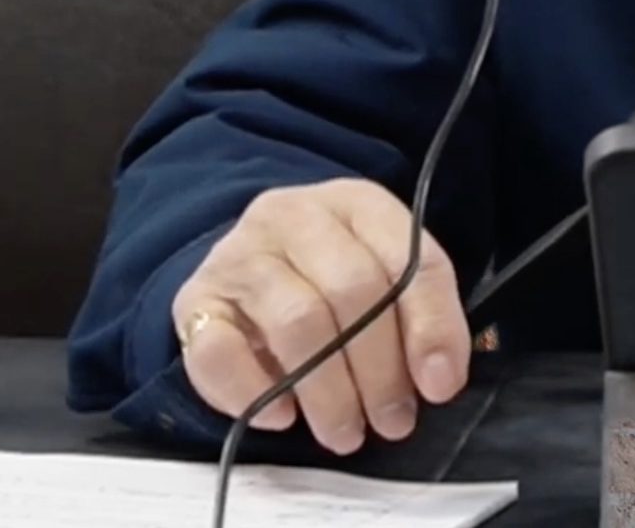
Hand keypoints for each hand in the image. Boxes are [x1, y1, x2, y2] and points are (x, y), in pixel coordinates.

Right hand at [170, 178, 470, 454]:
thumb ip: (421, 316)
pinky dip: (254, 393)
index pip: (410, 259)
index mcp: (357, 203)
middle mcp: (294, 216)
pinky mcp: (195, 301)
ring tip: (346, 431)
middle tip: (392, 421)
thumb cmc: (330, 277)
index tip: (439, 386)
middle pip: (351, 290)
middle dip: (380, 369)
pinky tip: (282, 416)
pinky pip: (219, 352)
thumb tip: (439, 379)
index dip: (432, 326)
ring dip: (329, 391)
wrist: (245, 268)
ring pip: (296, 323)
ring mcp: (239, 255)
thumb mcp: (385, 277)